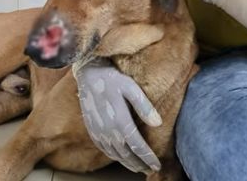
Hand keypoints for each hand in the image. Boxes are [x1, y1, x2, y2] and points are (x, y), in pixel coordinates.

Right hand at [73, 59, 162, 173]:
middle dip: (139, 164)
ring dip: (127, 163)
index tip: (157, 165)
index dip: (147, 157)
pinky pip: (105, 149)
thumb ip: (144, 106)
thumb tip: (158, 123)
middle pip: (126, 154)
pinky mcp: (92, 131)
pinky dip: (115, 157)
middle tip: (150, 171)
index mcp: (119, 121)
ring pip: (115, 154)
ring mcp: (98, 132)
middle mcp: (108, 131)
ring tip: (138, 168)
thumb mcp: (131, 87)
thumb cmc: (113, 78)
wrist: (88, 75)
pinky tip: (121, 157)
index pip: (137, 145)